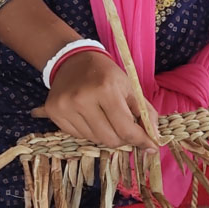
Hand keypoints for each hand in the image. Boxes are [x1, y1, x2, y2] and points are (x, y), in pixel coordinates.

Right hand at [31, 50, 158, 150]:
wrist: (73, 60)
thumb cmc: (105, 73)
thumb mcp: (129, 86)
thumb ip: (144, 111)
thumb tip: (154, 137)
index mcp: (106, 89)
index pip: (125, 127)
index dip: (141, 140)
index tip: (151, 147)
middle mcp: (83, 99)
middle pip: (109, 139)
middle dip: (123, 138)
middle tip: (126, 129)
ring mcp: (66, 107)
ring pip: (94, 140)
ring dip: (105, 134)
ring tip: (106, 117)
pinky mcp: (54, 113)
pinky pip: (78, 136)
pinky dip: (89, 132)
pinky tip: (90, 116)